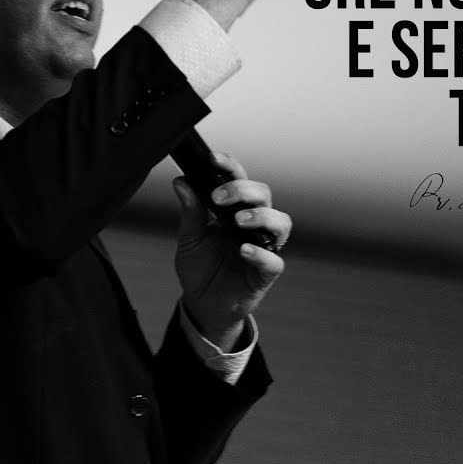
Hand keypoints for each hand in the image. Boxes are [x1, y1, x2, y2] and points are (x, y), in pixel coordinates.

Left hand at [172, 153, 291, 349]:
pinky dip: (260, 253)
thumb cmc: (200, 268)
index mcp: (234, 209)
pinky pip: (274, 260)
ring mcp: (263, 246)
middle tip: (217, 198)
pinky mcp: (266, 272)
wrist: (202, 304)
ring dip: (261, 216)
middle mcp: (254, 223)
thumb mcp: (189, 240)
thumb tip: (181, 182)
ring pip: (280, 222)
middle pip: (263, 194)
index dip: (229, 166)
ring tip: (239, 221)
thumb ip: (190, 213)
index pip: (239, 179)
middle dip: (242, 190)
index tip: (212, 159)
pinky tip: (243, 250)